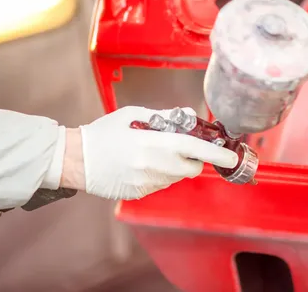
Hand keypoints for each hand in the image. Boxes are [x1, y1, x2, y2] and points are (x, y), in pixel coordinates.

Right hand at [60, 106, 237, 199]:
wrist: (76, 160)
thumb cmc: (103, 133)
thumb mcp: (132, 114)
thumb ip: (163, 116)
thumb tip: (187, 115)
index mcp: (154, 143)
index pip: (195, 148)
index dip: (216, 152)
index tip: (231, 155)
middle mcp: (154, 166)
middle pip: (191, 168)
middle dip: (194, 159)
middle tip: (182, 147)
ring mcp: (147, 183)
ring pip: (176, 178)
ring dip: (175, 167)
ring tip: (154, 154)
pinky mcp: (140, 194)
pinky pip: (161, 185)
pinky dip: (160, 175)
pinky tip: (142, 165)